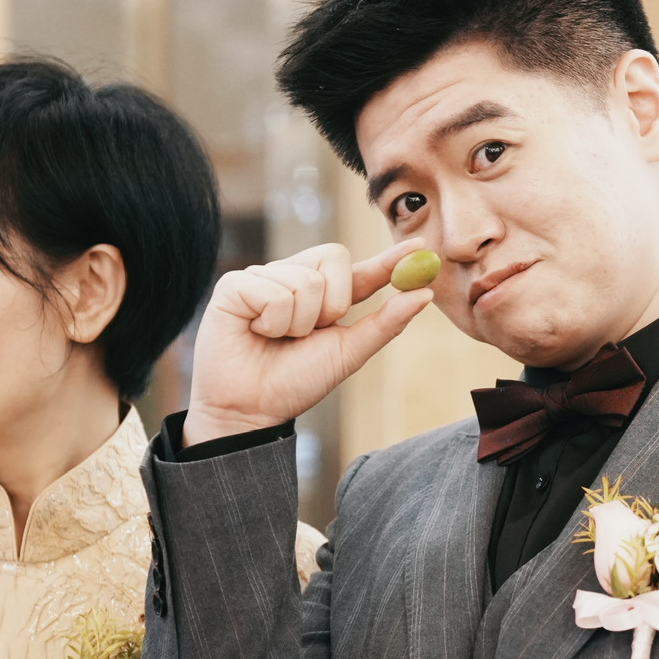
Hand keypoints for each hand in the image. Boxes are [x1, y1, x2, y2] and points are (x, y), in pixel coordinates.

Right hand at [185, 240, 435, 445]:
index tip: (420, 247)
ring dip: (299, 322)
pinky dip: (272, 322)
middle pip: (334, 257)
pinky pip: (273, 291)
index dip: (389, 258)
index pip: (361, 268)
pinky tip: (256, 333)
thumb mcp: (348, 353)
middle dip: (333, 303)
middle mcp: (293, 278)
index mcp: (323, 295)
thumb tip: (424, 294)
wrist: (251, 411)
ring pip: (305, 281)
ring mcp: (263, 278)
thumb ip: (385, 322)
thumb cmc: (295, 383)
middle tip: (311, 331)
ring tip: (277, 338)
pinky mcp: (234, 285)